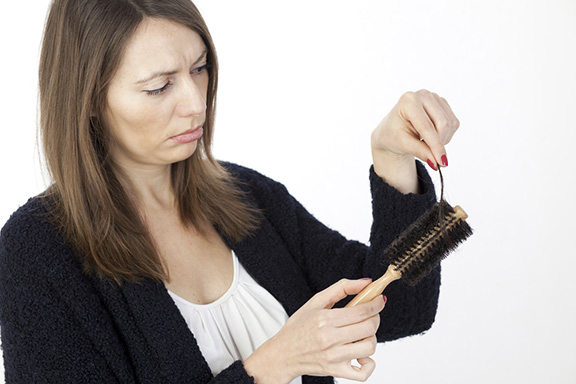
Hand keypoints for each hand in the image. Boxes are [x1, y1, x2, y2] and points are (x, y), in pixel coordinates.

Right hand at [243, 279, 385, 382]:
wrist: (283, 354)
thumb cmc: (298, 327)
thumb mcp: (315, 302)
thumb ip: (341, 288)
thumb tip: (365, 282)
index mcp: (325, 319)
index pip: (362, 311)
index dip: (377, 303)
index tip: (380, 299)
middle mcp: (330, 339)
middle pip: (369, 328)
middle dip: (375, 318)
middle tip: (370, 315)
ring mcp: (334, 357)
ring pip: (369, 347)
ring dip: (371, 337)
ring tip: (361, 333)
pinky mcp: (336, 371)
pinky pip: (363, 373)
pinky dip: (368, 364)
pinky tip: (361, 354)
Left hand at [371, 90, 459, 192]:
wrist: (393, 128)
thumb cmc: (394, 134)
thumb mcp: (403, 144)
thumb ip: (420, 152)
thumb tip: (437, 163)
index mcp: (408, 102)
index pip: (426, 127)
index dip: (436, 146)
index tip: (442, 163)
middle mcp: (422, 95)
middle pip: (443, 123)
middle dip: (439, 143)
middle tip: (432, 155)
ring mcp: (434, 97)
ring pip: (450, 123)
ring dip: (443, 139)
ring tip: (426, 142)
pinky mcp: (443, 103)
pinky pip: (453, 123)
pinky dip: (446, 135)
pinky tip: (433, 135)